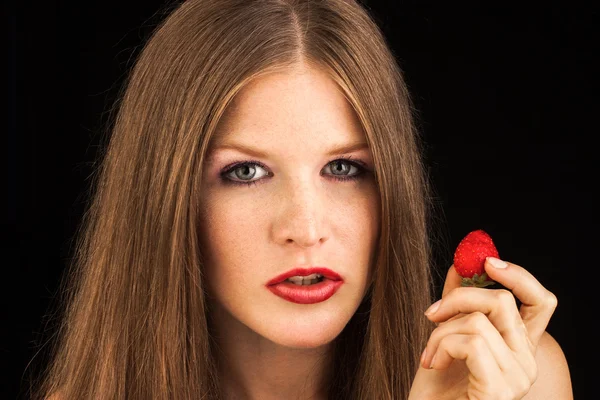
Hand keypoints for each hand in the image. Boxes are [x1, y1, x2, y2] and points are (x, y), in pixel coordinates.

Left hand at [408, 257, 557, 399]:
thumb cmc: (437, 388)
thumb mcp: (446, 337)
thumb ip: (458, 305)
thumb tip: (459, 267)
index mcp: (518, 346)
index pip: (541, 302)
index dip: (518, 275)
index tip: (486, 261)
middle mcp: (526, 361)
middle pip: (502, 301)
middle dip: (458, 298)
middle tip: (431, 313)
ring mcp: (518, 376)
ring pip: (478, 321)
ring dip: (440, 332)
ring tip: (429, 355)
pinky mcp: (500, 389)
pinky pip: (471, 343)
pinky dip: (441, 347)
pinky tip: (432, 364)